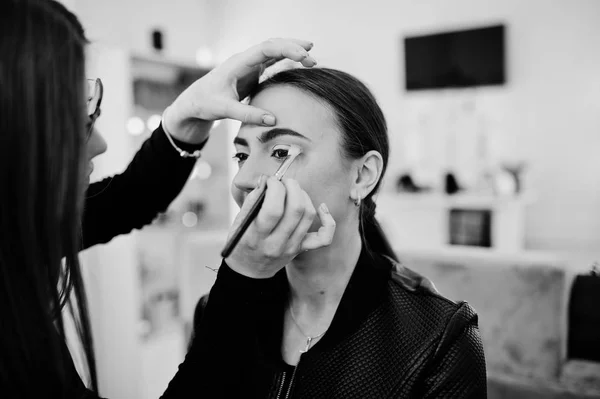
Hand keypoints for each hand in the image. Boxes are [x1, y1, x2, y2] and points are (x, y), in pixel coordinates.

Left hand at [163, 38, 316, 143]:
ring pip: (275, 52)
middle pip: (273, 46)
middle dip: (293, 48)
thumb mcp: (224, 110)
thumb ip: (248, 114)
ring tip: (312, 59)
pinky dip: (287, 62)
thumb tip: (272, 120)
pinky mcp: (252, 74)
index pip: (266, 49)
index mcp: (238, 63)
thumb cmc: (205, 103)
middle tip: (313, 56)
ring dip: (292, 53)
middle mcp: (245, 61)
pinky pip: (272, 63)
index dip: (286, 50)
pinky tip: (300, 65)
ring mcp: (250, 66)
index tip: (303, 56)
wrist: (194, 103)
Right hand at [225, 176, 335, 278]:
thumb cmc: (242, 242)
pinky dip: (328, 220)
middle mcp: (276, 244)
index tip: (270, 180)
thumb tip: (266, 179)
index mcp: (256, 237)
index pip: (273, 209)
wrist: (249, 271)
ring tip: (293, 190)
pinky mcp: (302, 249)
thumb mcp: (239, 222)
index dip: (275, 188)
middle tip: (283, 182)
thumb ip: (253, 199)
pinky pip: (324, 237)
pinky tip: (321, 207)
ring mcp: (291, 247)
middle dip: (292, 187)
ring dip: (303, 195)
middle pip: (296, 209)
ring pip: (308, 215)